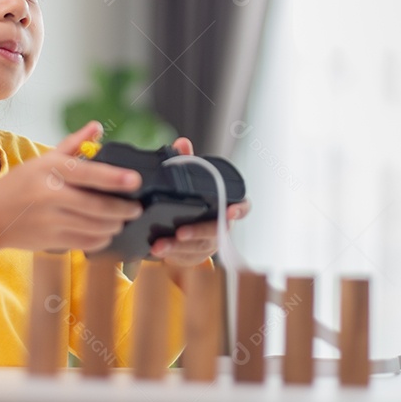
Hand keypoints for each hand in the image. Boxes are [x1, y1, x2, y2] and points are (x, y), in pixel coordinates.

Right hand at [0, 122, 143, 252]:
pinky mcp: (50, 240)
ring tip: (122, 220)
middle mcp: (49, 194)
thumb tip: (97, 127)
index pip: (88, 173)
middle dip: (123, 209)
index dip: (114, 178)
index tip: (135, 181)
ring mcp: (50, 220)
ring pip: (94, 226)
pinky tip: (106, 233)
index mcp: (49, 169)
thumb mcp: (43, 161)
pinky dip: (101, 239)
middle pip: (96, 205)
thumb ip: (73, 144)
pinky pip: (85, 242)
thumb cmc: (19, 186)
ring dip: (114, 225)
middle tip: (136, 208)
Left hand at [148, 137, 251, 267]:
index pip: (243, 207)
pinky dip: (171, 255)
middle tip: (181, 232)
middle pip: (217, 232)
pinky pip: (186, 258)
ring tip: (160, 245)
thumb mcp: (190, 180)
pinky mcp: (195, 255)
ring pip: (199, 248)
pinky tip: (157, 250)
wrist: (184, 228)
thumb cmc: (193, 200)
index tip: (231, 211)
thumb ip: (189, 161)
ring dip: (178, 247)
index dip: (240, 209)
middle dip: (199, 232)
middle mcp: (222, 226)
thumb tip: (182, 143)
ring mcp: (210, 243)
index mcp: (226, 206)